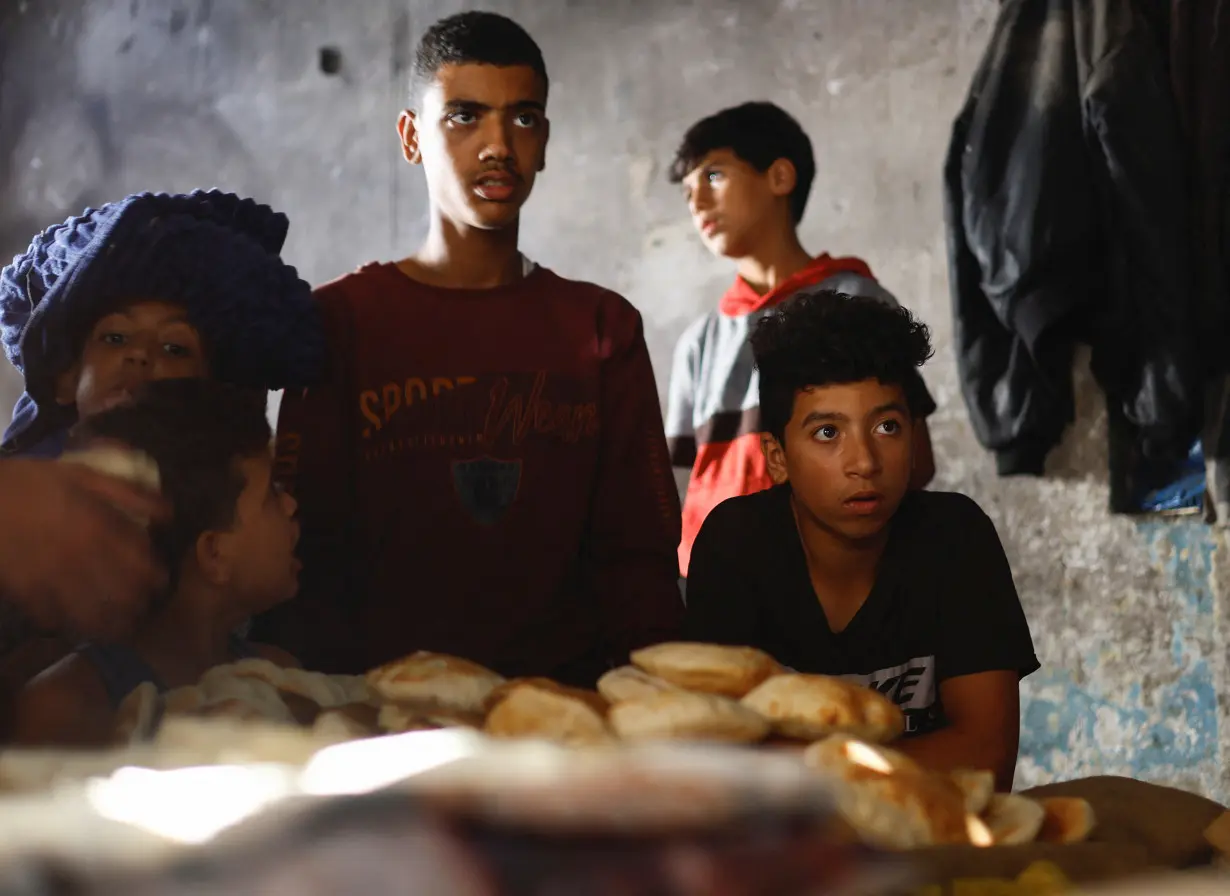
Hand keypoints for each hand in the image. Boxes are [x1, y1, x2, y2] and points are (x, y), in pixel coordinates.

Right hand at [0, 459, 166, 639]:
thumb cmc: (32, 481)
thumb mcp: (82, 474)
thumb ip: (126, 492)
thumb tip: (166, 512)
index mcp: (97, 527)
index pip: (138, 561)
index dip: (154, 576)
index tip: (159, 582)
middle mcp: (80, 556)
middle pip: (119, 592)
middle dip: (136, 605)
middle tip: (142, 609)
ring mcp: (51, 577)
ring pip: (89, 612)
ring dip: (108, 623)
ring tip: (118, 629)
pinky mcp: (25, 590)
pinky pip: (51, 617)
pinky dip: (66, 624)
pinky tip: (74, 627)